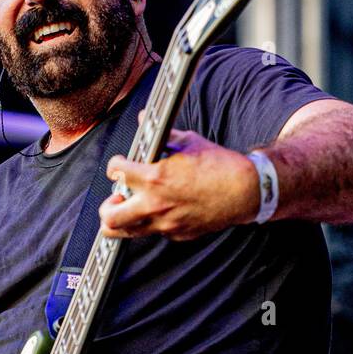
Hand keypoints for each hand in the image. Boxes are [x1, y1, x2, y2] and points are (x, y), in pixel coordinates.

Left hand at [99, 124, 260, 241]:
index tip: (119, 164)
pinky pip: (154, 231)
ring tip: (127, 209)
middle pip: (111, 217)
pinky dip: (151, 222)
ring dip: (121, 221)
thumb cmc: (220, 165)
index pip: (116, 172)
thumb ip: (162, 133)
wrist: (246, 191)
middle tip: (116, 197)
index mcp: (156, 177)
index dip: (114, 165)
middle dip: (106, 206)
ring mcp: (166, 224)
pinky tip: (161, 210)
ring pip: (126, 233)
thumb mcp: (189, 142)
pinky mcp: (177, 234)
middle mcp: (156, 205)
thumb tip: (146, 118)